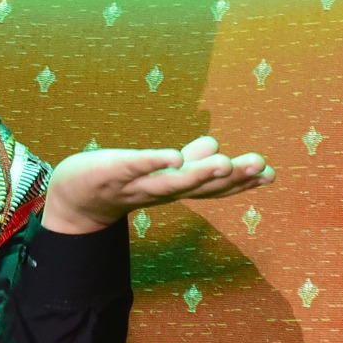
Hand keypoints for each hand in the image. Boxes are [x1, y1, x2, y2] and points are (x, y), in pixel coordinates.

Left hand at [42, 135, 273, 234]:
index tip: (270, 174)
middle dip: (229, 177)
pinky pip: (131, 167)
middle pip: (197, 187)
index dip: (240, 183)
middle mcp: (158, 191)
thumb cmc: (118, 180)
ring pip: (169, 182)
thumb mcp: (157, 169)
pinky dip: (151, 163)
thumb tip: (214, 145)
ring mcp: (134, 183)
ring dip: (197, 174)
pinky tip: (172, 156)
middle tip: (260, 165)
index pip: (211, 188)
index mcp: (173, 189)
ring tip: (224, 162)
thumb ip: (186, 160)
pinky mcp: (110, 171)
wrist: (72, 197)